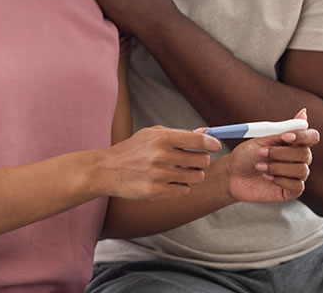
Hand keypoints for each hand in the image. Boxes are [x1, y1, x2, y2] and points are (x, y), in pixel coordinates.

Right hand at [89, 126, 221, 199]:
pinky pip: (184, 191)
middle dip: (202, 161)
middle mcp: (162, 155)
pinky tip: (171, 182)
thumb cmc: (132, 150)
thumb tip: (205, 131)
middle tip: (196, 161)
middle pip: (202, 160)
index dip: (212, 144)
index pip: (199, 140)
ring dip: (193, 175)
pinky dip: (182, 187)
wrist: (107, 170)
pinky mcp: (156, 191)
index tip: (215, 146)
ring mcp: (159, 174)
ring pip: (196, 177)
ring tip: (183, 172)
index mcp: (162, 137)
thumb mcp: (152, 134)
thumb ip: (179, 133)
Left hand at [216, 109, 317, 203]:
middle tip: (261, 153)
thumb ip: (284, 129)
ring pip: (302, 170)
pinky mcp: (291, 191)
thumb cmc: (246, 155)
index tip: (285, 136)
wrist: (232, 174)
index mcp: (294, 143)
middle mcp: (298, 159)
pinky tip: (267, 177)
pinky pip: (297, 185)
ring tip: (260, 167)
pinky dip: (281, 180)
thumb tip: (304, 113)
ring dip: (277, 167)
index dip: (302, 136)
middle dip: (281, 153)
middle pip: (306, 154)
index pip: (312, 137)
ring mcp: (296, 175)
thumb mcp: (263, 138)